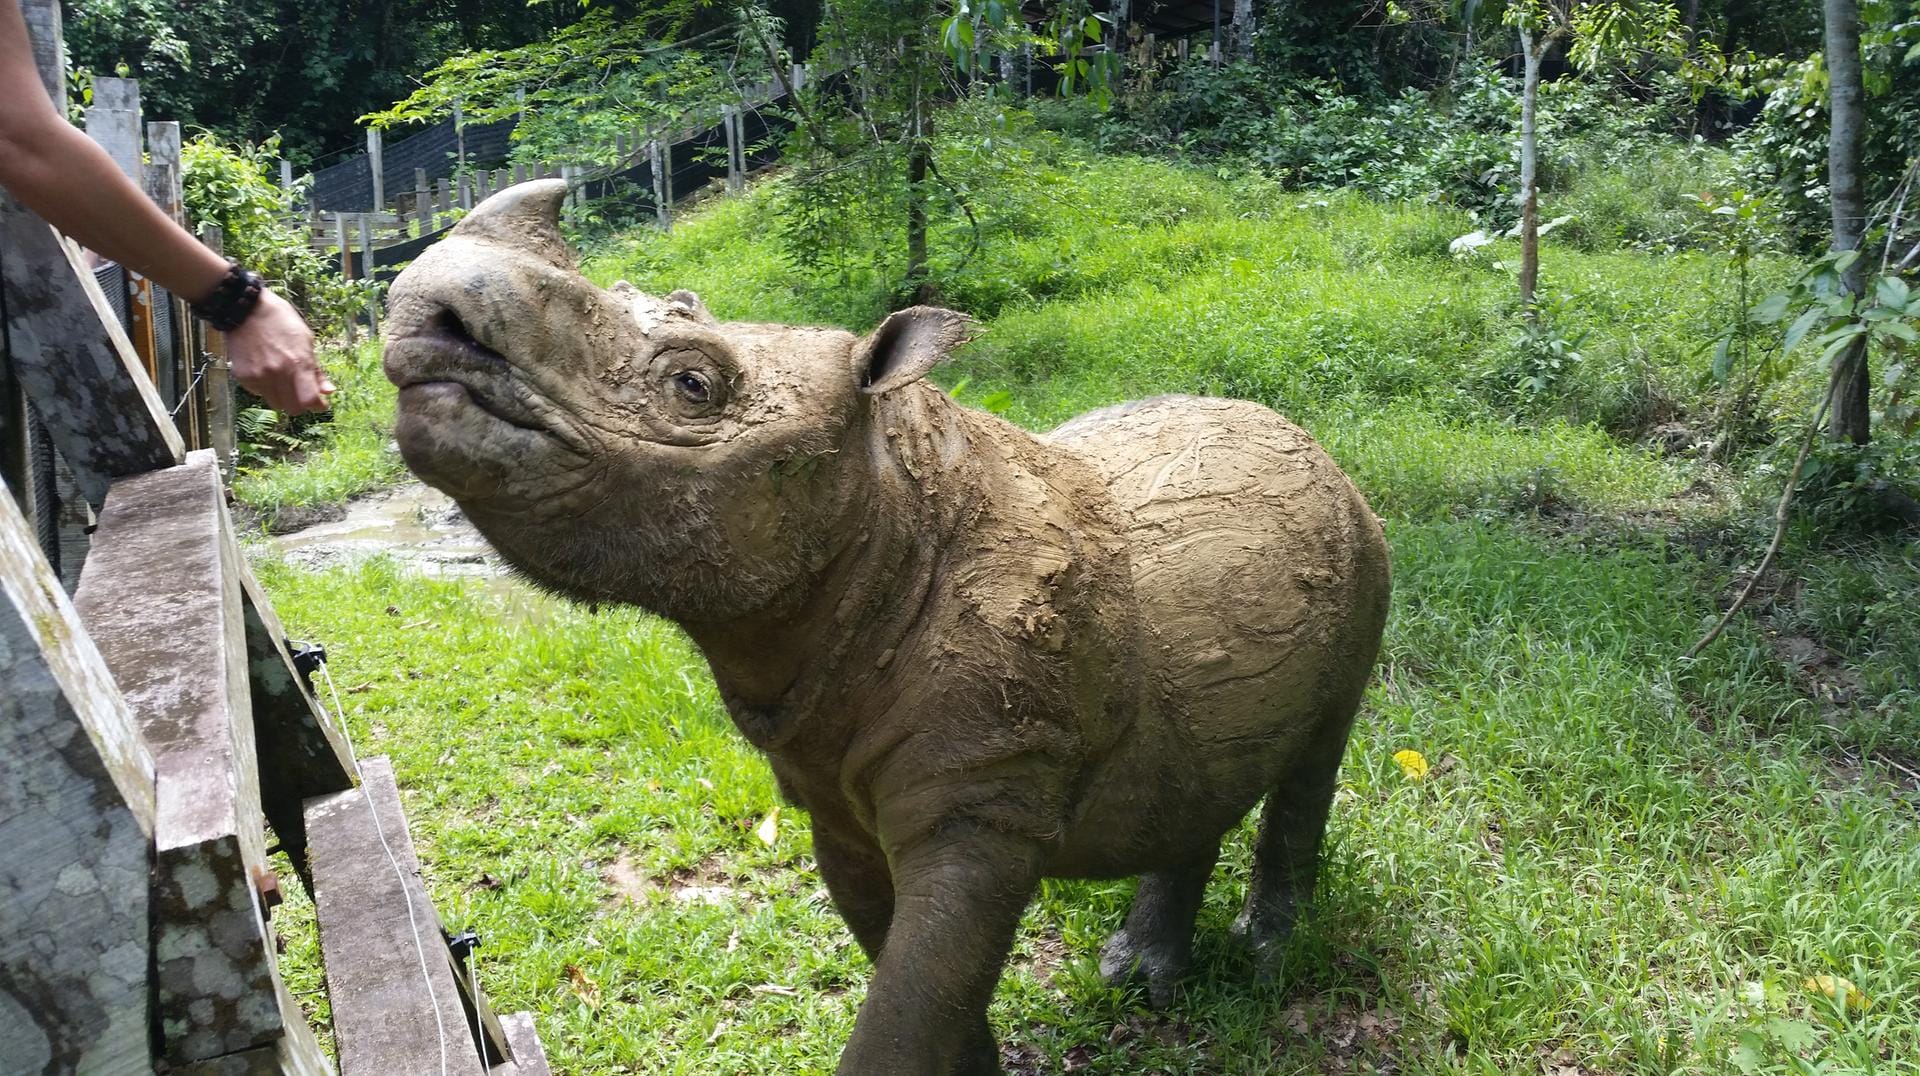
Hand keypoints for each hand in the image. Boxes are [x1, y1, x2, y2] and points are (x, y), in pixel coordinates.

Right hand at [224, 288, 334, 414]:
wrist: (245, 309)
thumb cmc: (281, 321)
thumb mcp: (306, 340)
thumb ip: (317, 370)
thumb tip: (329, 391)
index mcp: (298, 363)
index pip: (310, 400)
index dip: (318, 405)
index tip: (321, 402)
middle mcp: (277, 373)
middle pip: (293, 408)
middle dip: (301, 403)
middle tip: (302, 392)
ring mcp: (258, 376)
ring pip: (276, 403)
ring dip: (283, 397)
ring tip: (282, 378)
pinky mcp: (242, 377)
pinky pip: (259, 393)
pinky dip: (266, 388)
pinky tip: (265, 370)